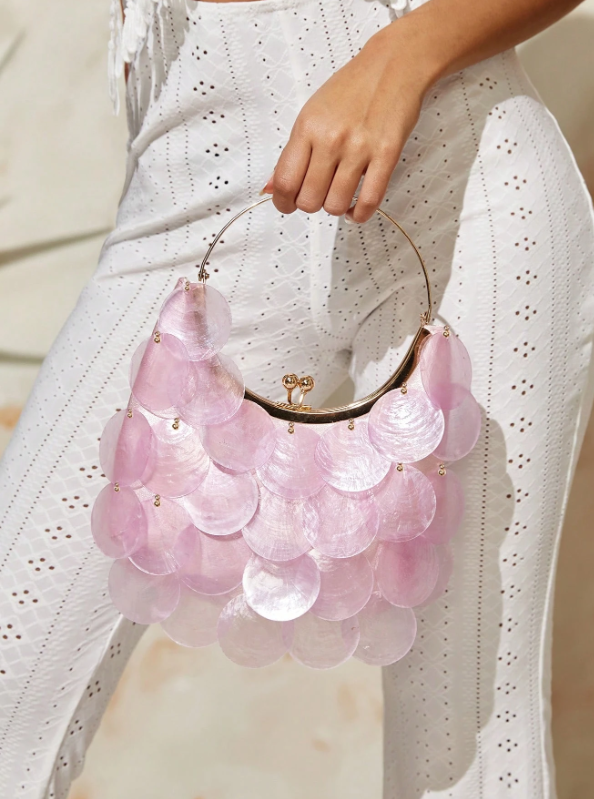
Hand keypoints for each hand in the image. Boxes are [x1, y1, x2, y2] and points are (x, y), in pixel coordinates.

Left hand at [261, 23, 435, 222]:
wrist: (394, 65)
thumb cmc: (352, 89)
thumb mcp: (311, 113)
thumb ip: (292, 153)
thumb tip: (271, 187)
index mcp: (307, 127)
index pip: (285, 182)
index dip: (282, 202)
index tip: (287, 204)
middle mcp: (331, 139)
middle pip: (308, 200)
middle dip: (309, 205)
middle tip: (317, 195)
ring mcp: (359, 149)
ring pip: (335, 205)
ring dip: (334, 208)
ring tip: (338, 196)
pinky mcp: (386, 155)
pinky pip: (368, 201)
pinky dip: (359, 215)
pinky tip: (354, 210)